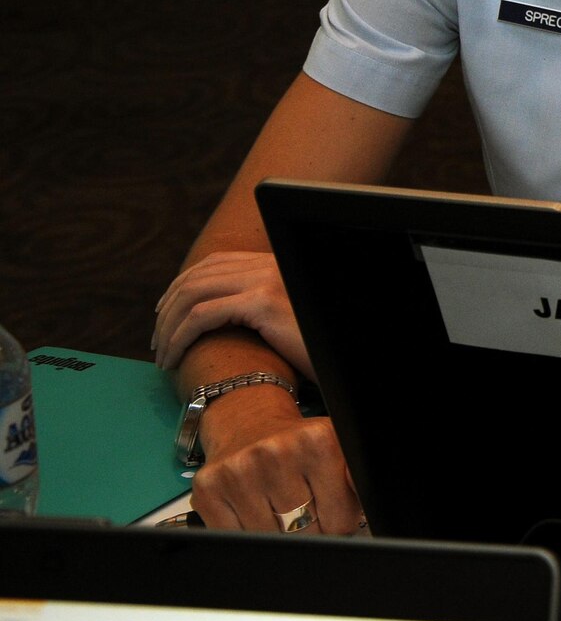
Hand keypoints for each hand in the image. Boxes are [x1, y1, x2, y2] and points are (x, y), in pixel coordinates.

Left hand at [154, 251, 313, 380]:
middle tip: (157, 341)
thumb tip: (218, 319)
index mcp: (274, 263)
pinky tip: (174, 357)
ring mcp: (266, 281)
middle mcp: (268, 265)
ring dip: (168, 327)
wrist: (343, 358)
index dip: (181, 286)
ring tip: (162, 355)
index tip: (164, 315)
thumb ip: (259, 307)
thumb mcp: (286, 318)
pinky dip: (179, 337)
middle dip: (168, 310)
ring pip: (193, 295)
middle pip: (197, 277)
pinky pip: (202, 316)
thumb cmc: (315, 347)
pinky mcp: (263, 303)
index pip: (215, 263)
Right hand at [188, 385, 364, 533]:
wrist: (248, 422)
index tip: (330, 508)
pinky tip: (253, 508)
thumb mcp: (338, 448)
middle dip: (310, 528)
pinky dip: (247, 532)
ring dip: (278, 533)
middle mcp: (275, 453)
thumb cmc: (298, 443)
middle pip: (306, 532)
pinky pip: (236, 538)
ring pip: (271, 539)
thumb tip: (367, 499)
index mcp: (317, 441)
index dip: (338, 521)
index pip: (340, 520)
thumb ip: (356, 476)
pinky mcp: (208, 489)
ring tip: (279, 505)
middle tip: (304, 506)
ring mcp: (238, 472)